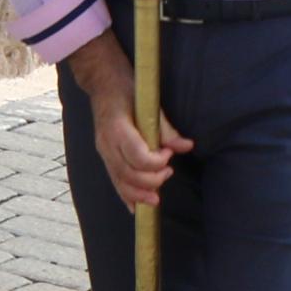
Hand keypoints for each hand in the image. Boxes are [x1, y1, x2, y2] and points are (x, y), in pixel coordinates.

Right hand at [69, 46, 192, 207]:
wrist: (102, 82)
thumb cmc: (128, 88)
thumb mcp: (149, 102)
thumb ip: (166, 128)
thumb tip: (187, 146)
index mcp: (118, 129)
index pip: (137, 156)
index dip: (156, 162)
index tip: (170, 155)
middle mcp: (107, 144)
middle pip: (128, 173)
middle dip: (151, 180)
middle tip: (169, 173)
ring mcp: (103, 151)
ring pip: (119, 181)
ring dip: (139, 194)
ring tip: (157, 199)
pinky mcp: (105, 156)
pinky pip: (114, 180)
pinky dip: (125, 196)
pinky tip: (136, 208)